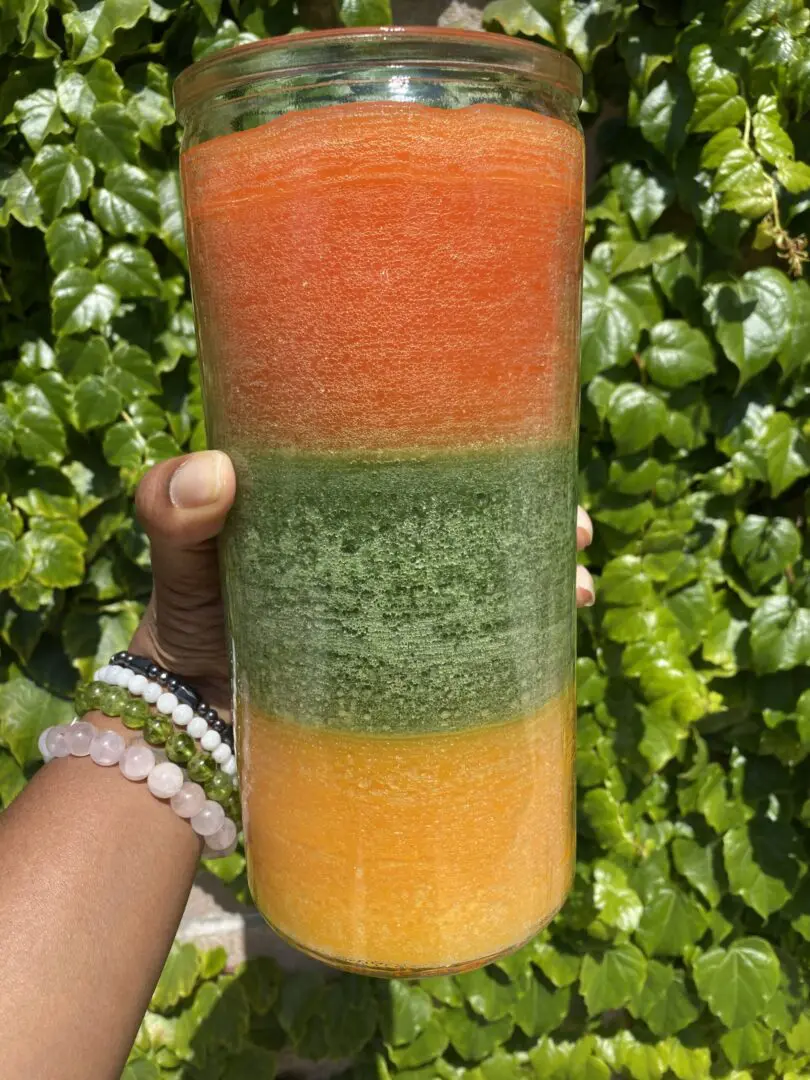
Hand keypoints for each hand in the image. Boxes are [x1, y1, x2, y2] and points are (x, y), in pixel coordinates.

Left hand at [130, 452, 595, 710]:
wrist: (190, 717)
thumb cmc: (188, 617)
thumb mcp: (180, 555)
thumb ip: (172, 511)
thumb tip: (217, 474)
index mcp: (350, 503)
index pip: (429, 463)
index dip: (489, 453)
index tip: (536, 450)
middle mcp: (388, 550)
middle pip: (481, 521)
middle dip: (539, 518)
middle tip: (575, 530)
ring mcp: (404, 610)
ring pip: (492, 583)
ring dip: (545, 582)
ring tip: (580, 593)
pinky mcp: (411, 668)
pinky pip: (478, 650)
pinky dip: (520, 648)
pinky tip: (553, 654)